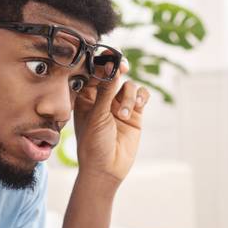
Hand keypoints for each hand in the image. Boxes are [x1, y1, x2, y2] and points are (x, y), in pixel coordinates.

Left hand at [73, 59, 149, 182]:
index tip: (109, 58)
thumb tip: (112, 66)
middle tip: (123, 66)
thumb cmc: (94, 144)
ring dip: (129, 96)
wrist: (107, 169)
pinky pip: (141, 95)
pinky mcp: (135, 113)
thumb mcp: (98, 115)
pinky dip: (141, 96)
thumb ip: (106, 90)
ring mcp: (119, 105)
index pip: (94, 73)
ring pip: (128, 86)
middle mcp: (103, 99)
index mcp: (86, 97)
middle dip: (118, 69)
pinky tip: (138, 106)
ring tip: (124, 115)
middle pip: (113, 74)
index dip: (102, 63)